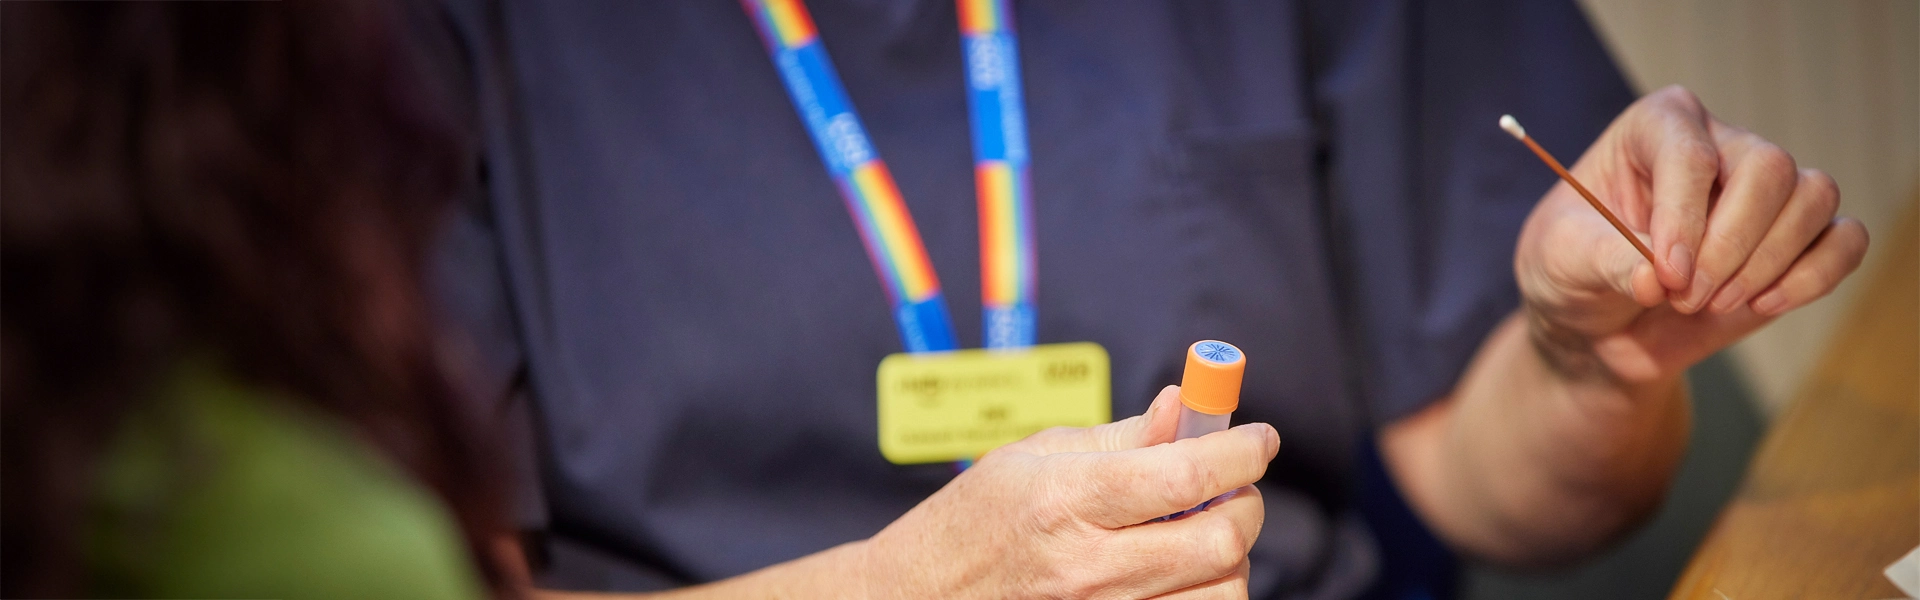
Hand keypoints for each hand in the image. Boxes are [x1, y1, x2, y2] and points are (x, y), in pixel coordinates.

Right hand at [859, 386, 1279, 599]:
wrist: (919, 597)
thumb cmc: (976, 522)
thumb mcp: (1035, 458)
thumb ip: (1121, 438)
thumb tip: (1183, 407)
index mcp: (1066, 500)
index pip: (1185, 474)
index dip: (1239, 451)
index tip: (1258, 439)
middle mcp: (1086, 566)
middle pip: (1218, 540)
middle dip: (1244, 504)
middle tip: (1231, 486)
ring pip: (1220, 592)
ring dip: (1227, 557)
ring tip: (1199, 533)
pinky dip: (1204, 594)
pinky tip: (1181, 572)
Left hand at [1514, 85, 1868, 382]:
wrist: (1598, 323)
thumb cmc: (1572, 269)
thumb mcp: (1561, 260)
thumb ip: (1606, 260)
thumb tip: (1656, 277)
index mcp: (1657, 125)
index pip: (1691, 153)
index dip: (1685, 218)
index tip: (1666, 276)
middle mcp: (1720, 143)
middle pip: (1769, 169)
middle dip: (1732, 245)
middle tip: (1684, 297)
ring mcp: (1765, 190)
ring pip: (1814, 197)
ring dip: (1768, 263)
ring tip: (1710, 304)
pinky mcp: (1798, 238)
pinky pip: (1844, 240)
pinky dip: (1815, 276)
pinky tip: (1764, 304)